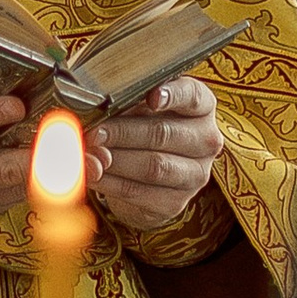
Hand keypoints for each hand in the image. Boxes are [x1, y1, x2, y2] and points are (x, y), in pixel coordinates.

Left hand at [87, 76, 222, 235]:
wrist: (147, 174)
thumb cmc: (143, 127)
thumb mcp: (140, 107)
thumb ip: (124, 107)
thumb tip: (97, 125)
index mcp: (202, 108)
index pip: (192, 96)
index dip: (173, 95)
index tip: (152, 97)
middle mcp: (206, 141)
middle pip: (164, 133)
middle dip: (123, 133)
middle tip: (95, 132)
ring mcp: (195, 175)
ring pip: (153, 166)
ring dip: (115, 160)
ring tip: (91, 153)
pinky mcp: (175, 202)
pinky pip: (139, 192)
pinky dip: (110, 183)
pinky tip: (93, 174)